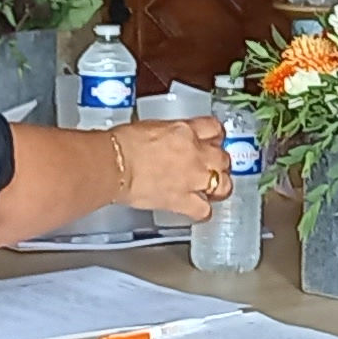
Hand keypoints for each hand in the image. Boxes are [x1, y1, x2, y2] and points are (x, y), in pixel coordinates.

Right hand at [113, 117, 231, 220]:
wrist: (114, 164)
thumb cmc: (122, 144)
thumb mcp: (151, 127)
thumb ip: (168, 134)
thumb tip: (167, 141)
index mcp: (185, 130)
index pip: (214, 128)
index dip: (215, 136)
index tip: (213, 140)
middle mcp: (195, 153)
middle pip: (222, 157)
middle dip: (218, 162)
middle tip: (210, 165)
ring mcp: (192, 179)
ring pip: (223, 183)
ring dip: (219, 185)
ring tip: (212, 188)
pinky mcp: (183, 201)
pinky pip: (204, 210)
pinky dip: (203, 211)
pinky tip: (197, 210)